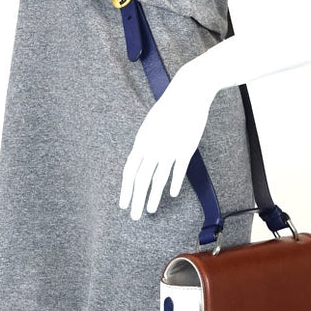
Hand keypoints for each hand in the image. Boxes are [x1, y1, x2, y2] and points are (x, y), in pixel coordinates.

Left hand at [119, 60, 215, 220]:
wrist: (188, 93)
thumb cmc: (169, 108)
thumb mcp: (150, 126)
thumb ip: (145, 144)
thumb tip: (141, 161)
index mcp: (141, 141)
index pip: (129, 171)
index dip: (125, 190)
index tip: (122, 204)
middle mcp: (152, 147)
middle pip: (141, 180)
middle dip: (135, 200)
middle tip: (133, 217)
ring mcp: (169, 149)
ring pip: (158, 179)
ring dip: (153, 198)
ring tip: (149, 211)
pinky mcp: (186, 149)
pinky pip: (178, 171)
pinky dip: (174, 184)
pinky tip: (171, 194)